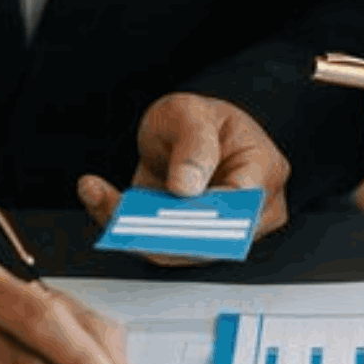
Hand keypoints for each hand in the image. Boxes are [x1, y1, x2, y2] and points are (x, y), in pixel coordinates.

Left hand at [78, 92, 290, 264]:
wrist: (179, 135)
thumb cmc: (196, 120)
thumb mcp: (190, 113)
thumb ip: (194, 143)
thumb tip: (188, 187)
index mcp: (263, 169)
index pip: (243, 203)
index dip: (206, 210)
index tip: (170, 200)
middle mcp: (251, 209)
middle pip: (213, 237)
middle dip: (162, 226)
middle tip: (121, 206)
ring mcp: (222, 231)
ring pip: (180, 250)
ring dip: (135, 229)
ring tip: (102, 195)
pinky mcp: (190, 242)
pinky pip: (158, 248)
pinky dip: (125, 228)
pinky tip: (99, 197)